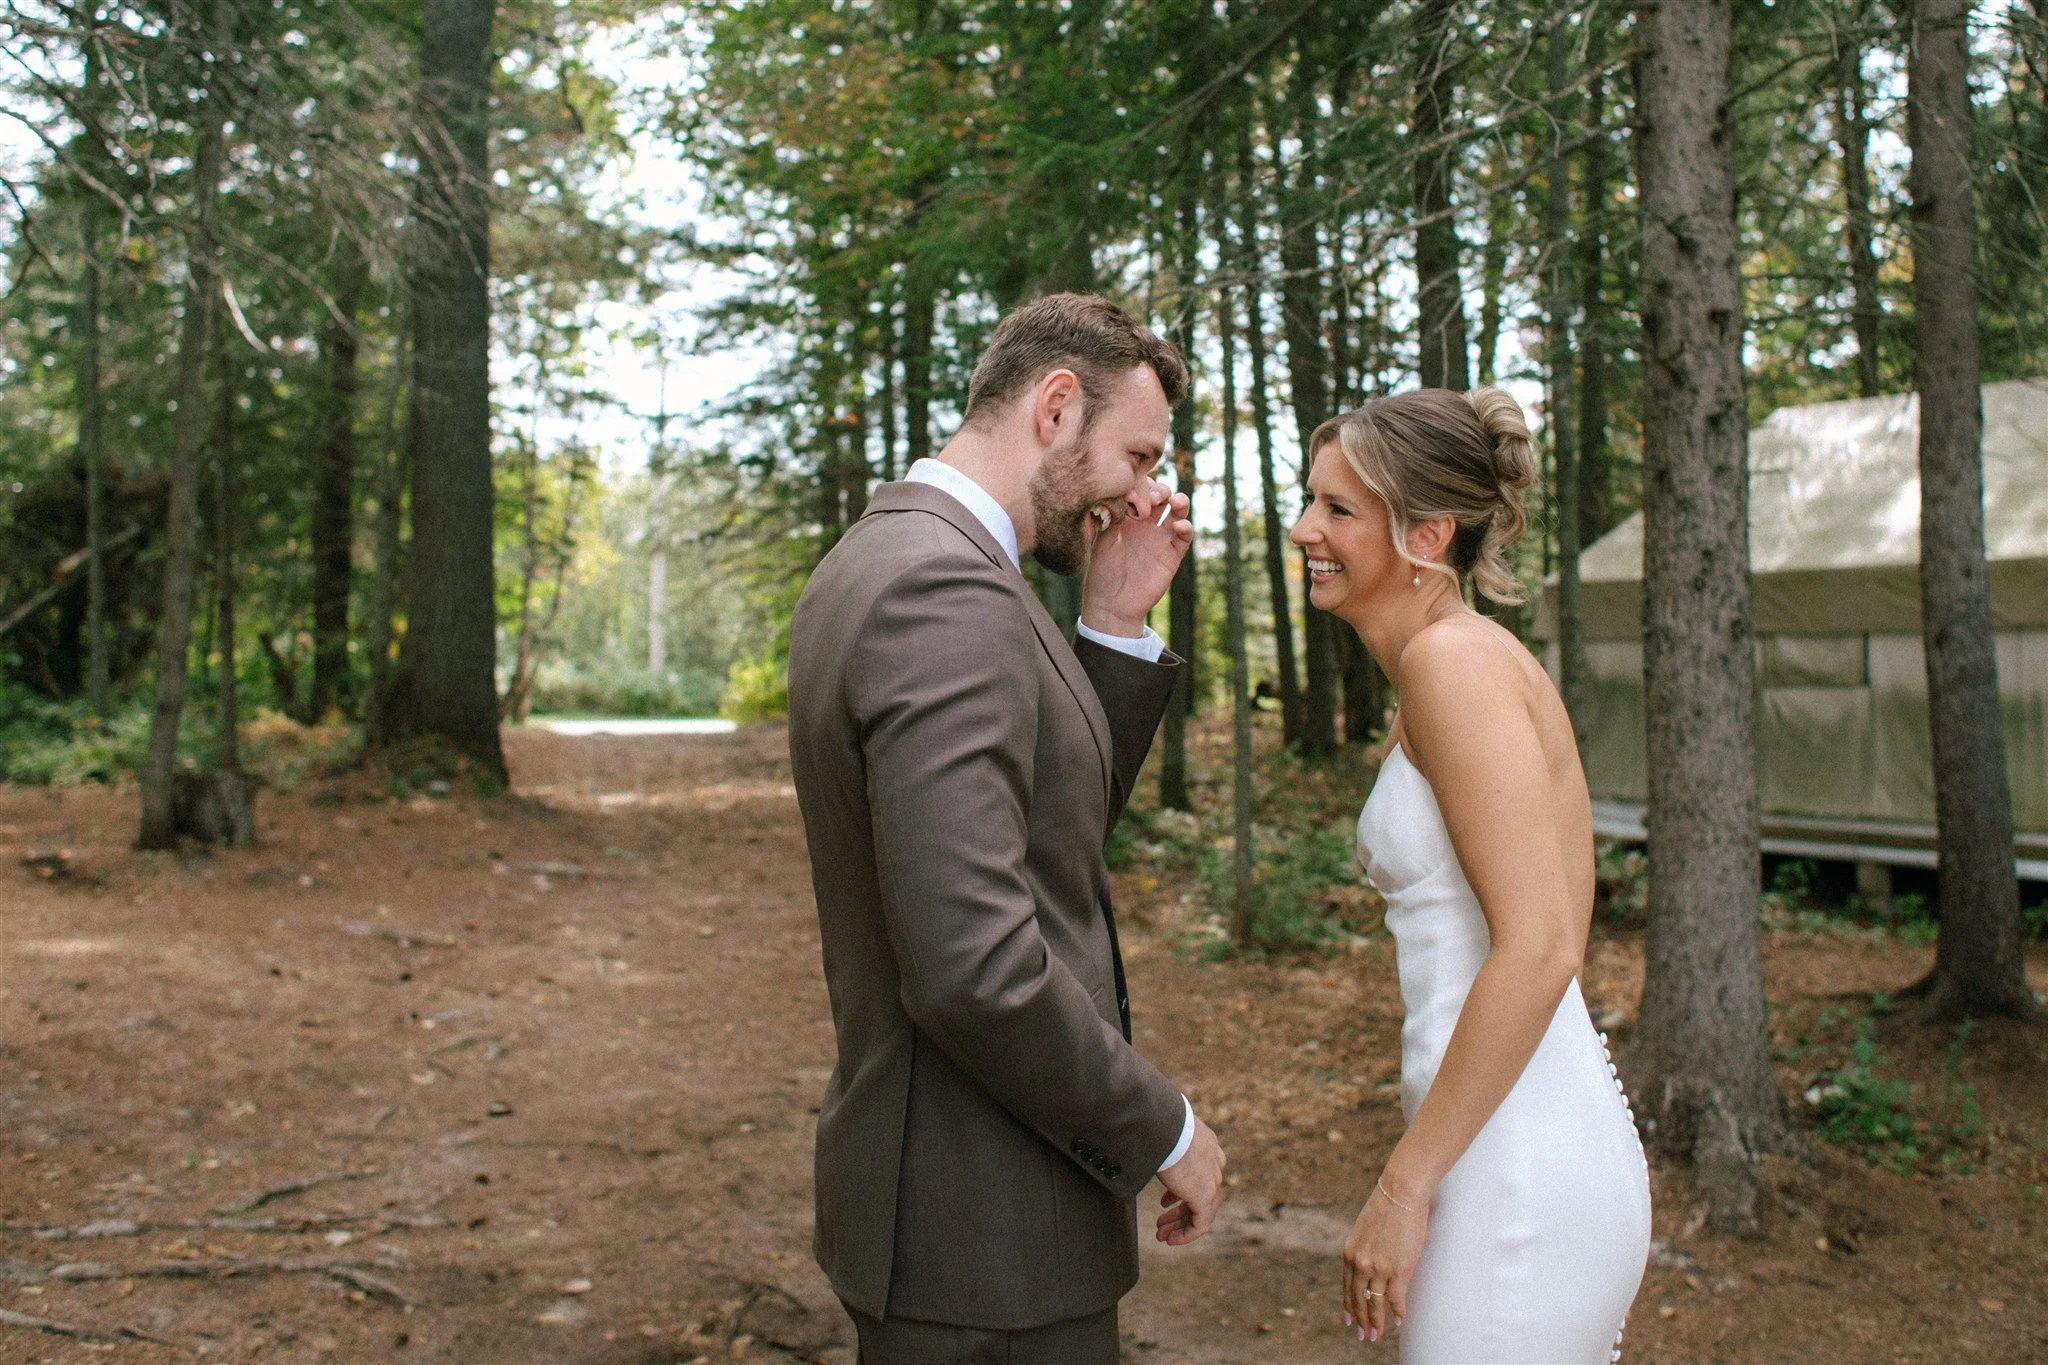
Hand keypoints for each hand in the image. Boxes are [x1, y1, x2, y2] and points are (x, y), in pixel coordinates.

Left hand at [1081, 478, 1192, 637]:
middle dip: (1160, 490)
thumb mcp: (1103, 541)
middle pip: (1161, 495)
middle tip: (1153, 498)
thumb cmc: (1102, 572)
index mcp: (1126, 517)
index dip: (1140, 485)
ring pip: (1177, 510)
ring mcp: (1160, 537)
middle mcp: (1145, 523)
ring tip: (1175, 502)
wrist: (1113, 605)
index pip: (1139, 490)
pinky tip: (1178, 526)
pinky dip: (1186, 527)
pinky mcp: (1172, 553)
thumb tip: (1122, 494)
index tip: (1132, 492)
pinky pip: (1185, 536)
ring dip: (1179, 501)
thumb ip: (1114, 517)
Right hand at [1155, 1118, 1224, 1245]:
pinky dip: (1186, 1234)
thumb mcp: (1164, 1135)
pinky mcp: (1205, 1196)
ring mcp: (1213, 1180)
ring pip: (1200, 1211)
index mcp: (1207, 1146)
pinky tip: (1171, 1240)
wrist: (1164, 1127)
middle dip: (1178, 1212)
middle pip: (1199, 1195)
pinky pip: (1200, 1223)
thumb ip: (1162, 1145)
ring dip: (1179, 1225)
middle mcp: (1215, 1163)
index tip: (1164, 1204)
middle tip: (1161, 1223)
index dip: (1180, 1193)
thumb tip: (1142, 1144)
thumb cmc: (1157, 1125)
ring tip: (1162, 1235)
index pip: (1200, 1176)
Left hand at [1341, 1178, 1428, 1343]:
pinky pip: (1395, 1299)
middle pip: (1358, 1299)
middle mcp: (1360, 1264)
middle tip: (1363, 1336)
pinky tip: (1398, 1322)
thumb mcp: (1364, 1230)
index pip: (1346, 1287)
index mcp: (1350, 1253)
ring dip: (1376, 1322)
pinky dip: (1397, 1312)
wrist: (1400, 1194)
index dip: (1348, 1306)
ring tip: (1376, 1336)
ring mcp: (1379, 1268)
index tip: (1349, 1320)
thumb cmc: (1386, 1207)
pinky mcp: (1399, 1270)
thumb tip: (1368, 1262)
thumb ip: (1363, 1249)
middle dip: (1361, 1320)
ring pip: (1375, 1303)